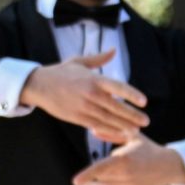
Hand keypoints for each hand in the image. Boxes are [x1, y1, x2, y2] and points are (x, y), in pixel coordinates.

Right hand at [22, 49, 148, 144]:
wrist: (38, 85)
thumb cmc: (61, 72)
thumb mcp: (79, 62)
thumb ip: (99, 59)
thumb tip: (114, 50)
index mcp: (93, 78)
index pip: (117, 86)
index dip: (131, 94)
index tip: (144, 101)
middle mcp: (90, 93)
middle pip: (116, 107)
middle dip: (132, 115)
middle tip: (146, 121)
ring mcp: (84, 107)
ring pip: (108, 119)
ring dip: (124, 126)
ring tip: (136, 130)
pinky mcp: (77, 117)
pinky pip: (97, 125)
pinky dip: (110, 130)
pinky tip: (120, 133)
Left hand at [71, 136, 184, 184]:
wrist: (170, 166)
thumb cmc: (149, 149)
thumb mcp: (133, 136)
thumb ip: (112, 133)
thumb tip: (93, 130)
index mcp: (125, 159)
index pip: (102, 168)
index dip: (88, 175)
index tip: (75, 181)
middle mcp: (127, 174)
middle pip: (101, 180)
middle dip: (88, 181)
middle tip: (78, 181)